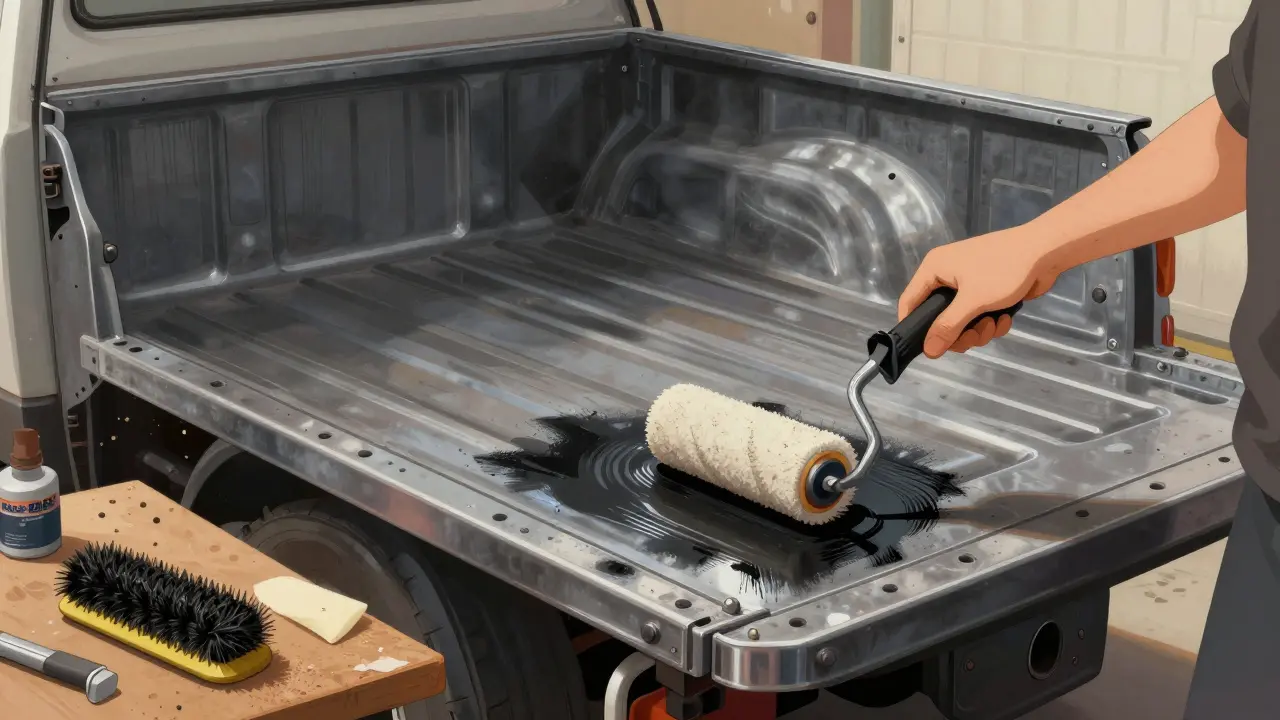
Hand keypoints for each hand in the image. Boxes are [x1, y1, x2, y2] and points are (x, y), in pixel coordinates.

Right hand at [899, 228, 1061, 358]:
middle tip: (973, 338)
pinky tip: (1005, 318)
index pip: (910, 301)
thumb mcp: (972, 301)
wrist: (1045, 251)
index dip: (913, 326)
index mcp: (934, 269)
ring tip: (994, 324)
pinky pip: (979, 315)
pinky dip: (991, 321)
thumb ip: (948, 327)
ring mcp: (968, 283)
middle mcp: (946, 275)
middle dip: (958, 332)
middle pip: (938, 317)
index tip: (926, 347)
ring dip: (978, 330)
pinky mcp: (987, 290)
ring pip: (961, 320)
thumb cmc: (1003, 269)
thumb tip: (928, 351)